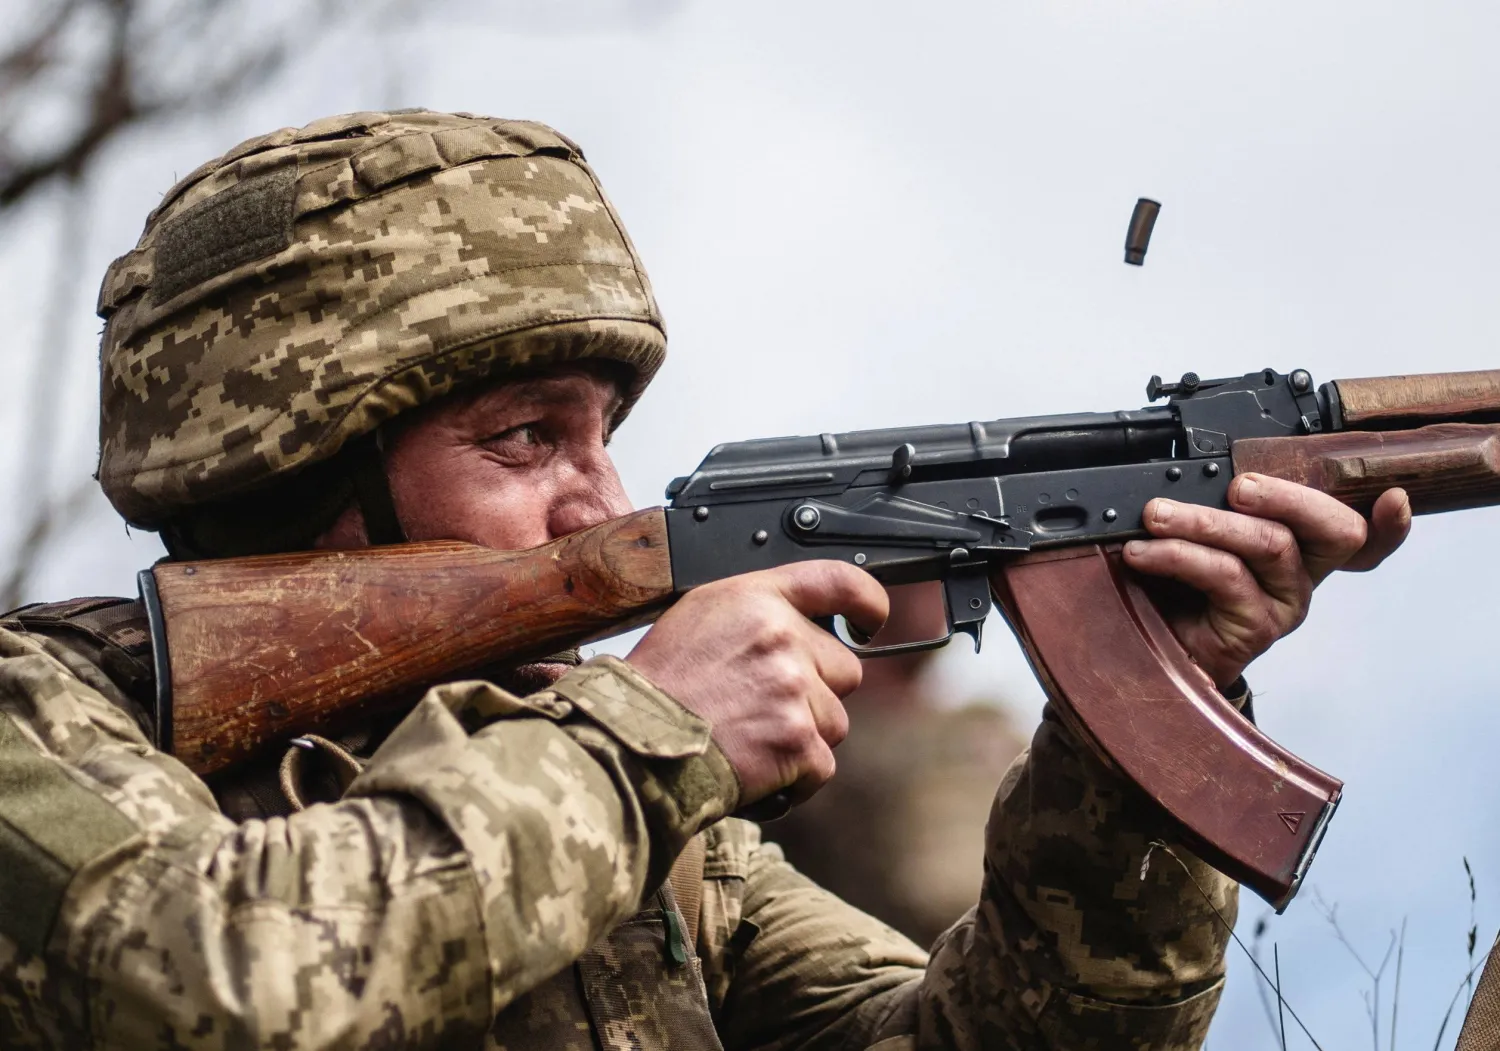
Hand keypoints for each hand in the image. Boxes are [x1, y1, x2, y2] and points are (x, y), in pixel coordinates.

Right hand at [626, 561, 888, 805]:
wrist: (633, 742)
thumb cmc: (655, 687)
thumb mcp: (697, 619)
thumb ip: (756, 615)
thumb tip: (800, 629)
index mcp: (755, 598)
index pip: (838, 581)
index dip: (867, 601)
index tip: (872, 620)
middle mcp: (781, 637)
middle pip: (844, 668)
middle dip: (815, 693)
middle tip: (763, 707)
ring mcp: (794, 688)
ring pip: (835, 721)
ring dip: (803, 737)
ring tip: (749, 738)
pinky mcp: (799, 740)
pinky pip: (822, 765)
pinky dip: (795, 779)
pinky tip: (756, 770)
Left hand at [1121, 475, 1412, 687]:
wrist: (1147, 649)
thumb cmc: (1172, 588)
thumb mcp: (1194, 538)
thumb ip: (1211, 507)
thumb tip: (1184, 468)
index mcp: (1298, 547)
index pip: (1360, 535)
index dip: (1389, 524)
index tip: (1393, 498)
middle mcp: (1300, 576)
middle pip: (1336, 531)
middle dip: (1289, 495)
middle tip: (1239, 485)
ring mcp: (1281, 604)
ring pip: (1271, 545)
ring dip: (1206, 521)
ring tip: (1156, 515)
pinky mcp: (1253, 628)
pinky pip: (1227, 577)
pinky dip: (1179, 555)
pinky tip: (1145, 553)